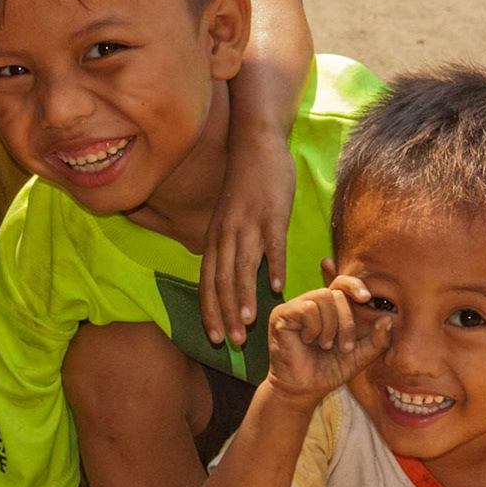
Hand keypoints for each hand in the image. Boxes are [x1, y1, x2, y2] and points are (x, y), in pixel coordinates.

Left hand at [199, 132, 294, 346]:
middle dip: (226, 314)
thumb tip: (231, 281)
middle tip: (233, 342)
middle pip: (222, 281)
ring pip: (242, 266)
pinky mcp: (273, 214)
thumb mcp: (228, 220)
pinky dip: (274, 265)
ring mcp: (249, 224)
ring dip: (245, 296)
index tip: (214, 338)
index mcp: (214, 239)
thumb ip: (228, 249)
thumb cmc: (244, 186)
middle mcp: (226, 235)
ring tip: (250, 324)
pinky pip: (273, 244)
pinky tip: (278, 286)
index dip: (210, 311)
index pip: (207, 282)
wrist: (255, 144)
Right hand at [262, 271, 392, 407]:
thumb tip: (388, 319)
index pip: (342, 283)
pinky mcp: (281, 315)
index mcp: (329, 309)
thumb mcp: (359, 356)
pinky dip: (314, 327)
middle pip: (336, 293)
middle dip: (346, 322)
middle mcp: (311, 303)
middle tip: (344, 346)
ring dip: (330, 327)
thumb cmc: (328, 372)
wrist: (303, 391)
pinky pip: (307, 308)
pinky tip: (309, 341)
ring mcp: (294, 308)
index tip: (366, 298)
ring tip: (325, 345)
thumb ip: (376, 340)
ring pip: (322, 297)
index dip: (354, 285)